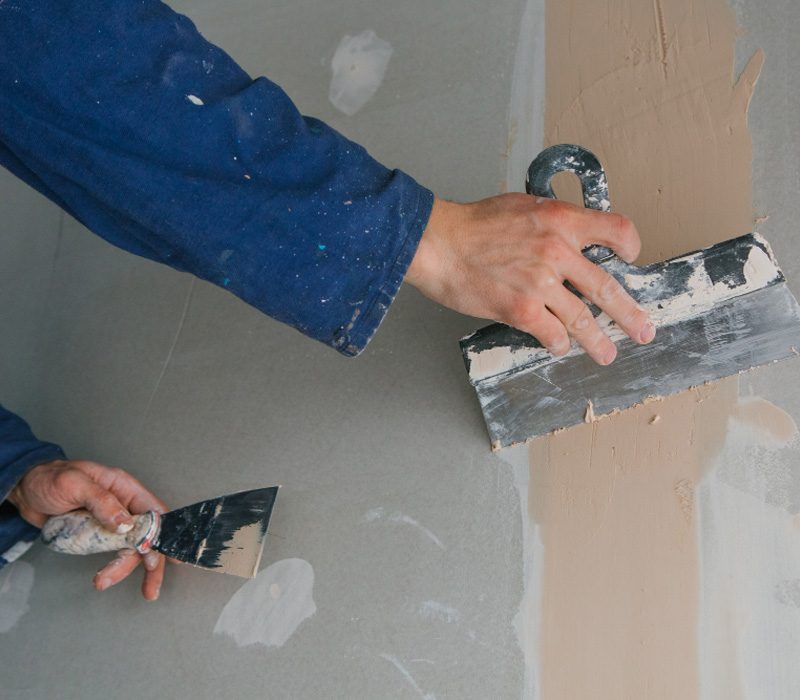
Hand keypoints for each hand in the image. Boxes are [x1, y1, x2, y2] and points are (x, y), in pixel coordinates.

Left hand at [7, 459, 167, 600]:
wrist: (26, 490)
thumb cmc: (50, 478)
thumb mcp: (74, 484)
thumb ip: (101, 501)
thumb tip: (125, 523)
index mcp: (124, 487)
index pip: (153, 510)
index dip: (162, 533)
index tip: (162, 556)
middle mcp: (123, 505)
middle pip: (145, 535)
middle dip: (150, 561)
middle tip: (150, 587)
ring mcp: (111, 521)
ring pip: (128, 548)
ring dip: (122, 568)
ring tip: (104, 582)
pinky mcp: (98, 535)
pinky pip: (110, 552)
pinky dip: (110, 566)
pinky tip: (103, 577)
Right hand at [405, 194, 654, 364]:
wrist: (438, 243)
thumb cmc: (471, 225)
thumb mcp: (520, 206)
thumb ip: (549, 222)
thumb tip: (566, 238)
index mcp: (560, 220)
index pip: (615, 229)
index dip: (629, 246)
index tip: (630, 258)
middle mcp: (557, 251)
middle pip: (607, 287)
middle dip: (629, 315)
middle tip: (643, 330)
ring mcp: (541, 283)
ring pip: (584, 319)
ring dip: (598, 342)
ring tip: (606, 353)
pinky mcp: (522, 310)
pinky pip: (553, 334)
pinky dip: (559, 343)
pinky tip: (559, 346)